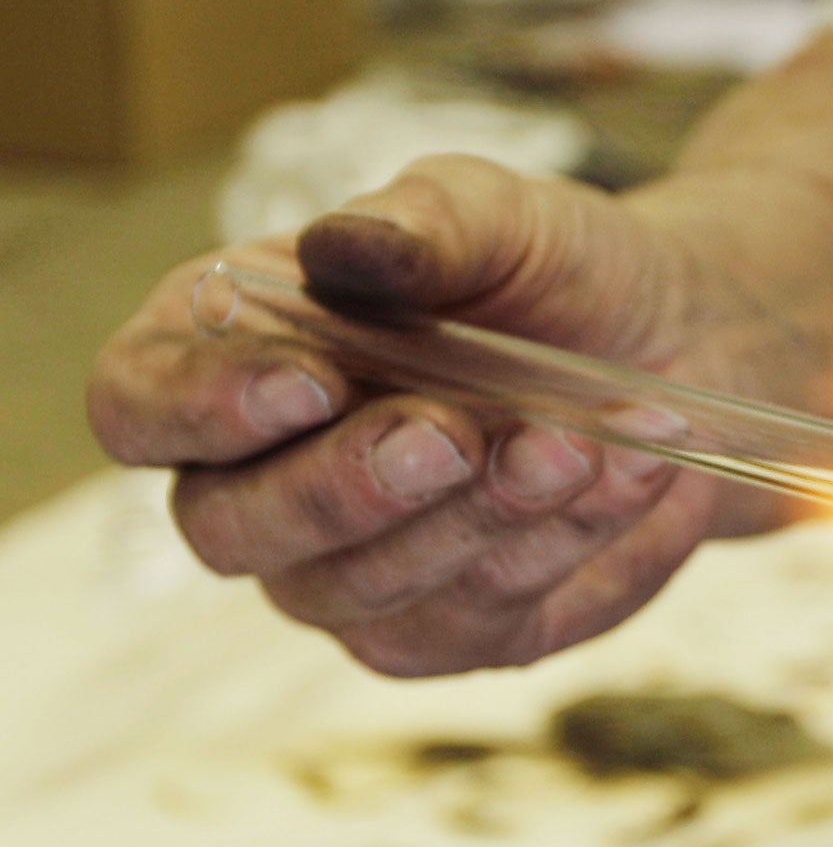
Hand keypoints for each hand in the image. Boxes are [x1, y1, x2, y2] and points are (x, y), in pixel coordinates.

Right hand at [89, 155, 730, 675]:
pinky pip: (481, 620)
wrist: (680, 341)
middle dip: (343, 488)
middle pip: (230, 530)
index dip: (200, 407)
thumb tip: (351, 249)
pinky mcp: (460, 631)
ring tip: (573, 444)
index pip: (139, 405)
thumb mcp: (501, 216)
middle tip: (449, 435)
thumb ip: (426, 225)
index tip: (306, 383)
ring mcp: (355, 574)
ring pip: (364, 590)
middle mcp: (265, 484)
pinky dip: (563, 545)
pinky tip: (628, 476)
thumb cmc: (550, 272)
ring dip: (475, 519)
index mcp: (231, 357)